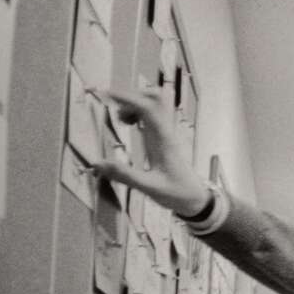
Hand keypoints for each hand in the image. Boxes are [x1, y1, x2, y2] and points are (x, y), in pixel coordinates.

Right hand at [89, 86, 209, 215]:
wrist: (196, 199)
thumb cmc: (177, 194)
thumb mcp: (150, 188)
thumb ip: (125, 176)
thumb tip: (98, 164)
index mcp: (163, 141)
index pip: (148, 108)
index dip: (128, 98)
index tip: (107, 94)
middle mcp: (166, 132)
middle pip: (154, 98)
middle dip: (132, 97)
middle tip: (116, 113)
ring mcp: (166, 133)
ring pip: (154, 104)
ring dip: (134, 104)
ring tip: (122, 121)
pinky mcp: (164, 137)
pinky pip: (152, 115)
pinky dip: (138, 112)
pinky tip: (129, 125)